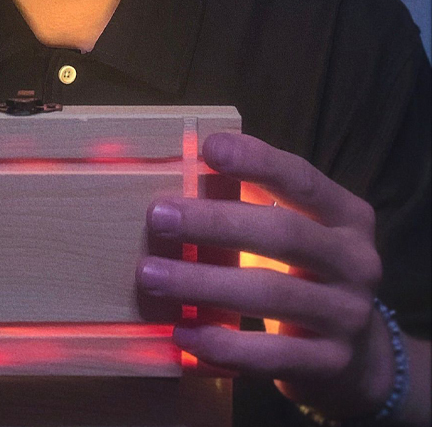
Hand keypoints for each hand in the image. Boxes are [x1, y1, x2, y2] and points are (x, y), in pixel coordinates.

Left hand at [136, 132, 393, 420]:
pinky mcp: (329, 364)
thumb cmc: (307, 270)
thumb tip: (184, 169)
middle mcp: (357, 262)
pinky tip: (181, 332)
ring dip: (203, 283)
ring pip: (269, 295)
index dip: (257, 162)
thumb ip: (257, 201)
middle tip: (158, 216)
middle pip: (283, 235)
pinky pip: (268, 355)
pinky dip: (221, 344)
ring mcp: (347, 315)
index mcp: (347, 216)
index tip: (208, 148)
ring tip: (151, 274)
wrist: (361, 354)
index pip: (302, 180)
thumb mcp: (298, 228)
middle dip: (214, 223)